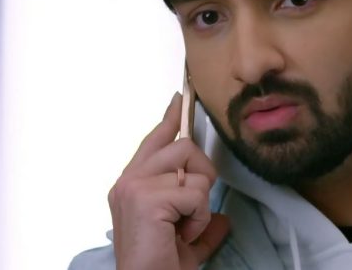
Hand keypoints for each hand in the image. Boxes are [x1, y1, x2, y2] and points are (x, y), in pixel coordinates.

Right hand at [108, 93, 230, 269]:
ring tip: (183, 226)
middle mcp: (128, 180)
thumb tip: (223, 219)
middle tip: (193, 210)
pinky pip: (195, 192)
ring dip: (199, 200)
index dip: (170, 119)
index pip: (154, 140)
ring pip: (192, 166)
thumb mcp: (187, 242)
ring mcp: (135, 187)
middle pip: (182, 146)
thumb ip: (201, 224)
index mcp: (131, 185)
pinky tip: (182, 234)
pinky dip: (198, 217)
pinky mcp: (147, 198)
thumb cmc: (159, 267)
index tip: (179, 98)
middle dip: (201, 175)